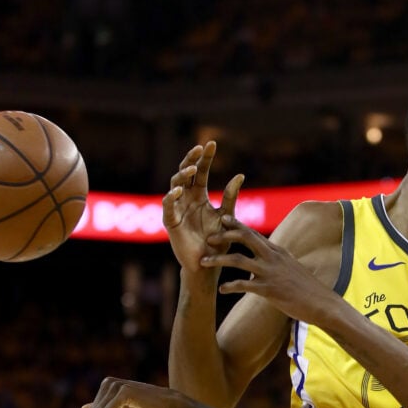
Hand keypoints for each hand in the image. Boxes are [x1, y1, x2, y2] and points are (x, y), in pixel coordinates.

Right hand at [163, 141, 244, 271]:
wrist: (209, 263)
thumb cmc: (218, 241)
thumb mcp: (227, 216)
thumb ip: (231, 197)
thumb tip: (240, 175)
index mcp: (199, 196)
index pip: (201, 172)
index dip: (205, 158)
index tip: (212, 143)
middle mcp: (186, 199)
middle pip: (185, 174)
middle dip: (191, 160)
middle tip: (199, 149)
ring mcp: (177, 209)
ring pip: (174, 186)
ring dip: (182, 176)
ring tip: (191, 170)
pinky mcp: (170, 222)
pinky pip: (167, 207)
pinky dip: (171, 198)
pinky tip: (178, 190)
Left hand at [200, 216, 338, 324]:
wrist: (322, 303)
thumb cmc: (308, 289)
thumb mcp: (292, 268)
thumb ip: (278, 261)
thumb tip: (268, 257)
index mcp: (277, 251)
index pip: (254, 233)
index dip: (236, 225)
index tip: (222, 218)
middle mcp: (273, 257)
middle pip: (245, 238)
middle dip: (224, 235)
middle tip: (208, 238)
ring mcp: (270, 272)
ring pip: (238, 260)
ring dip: (218, 260)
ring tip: (203, 263)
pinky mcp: (268, 289)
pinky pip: (243, 285)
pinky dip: (229, 286)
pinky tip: (221, 290)